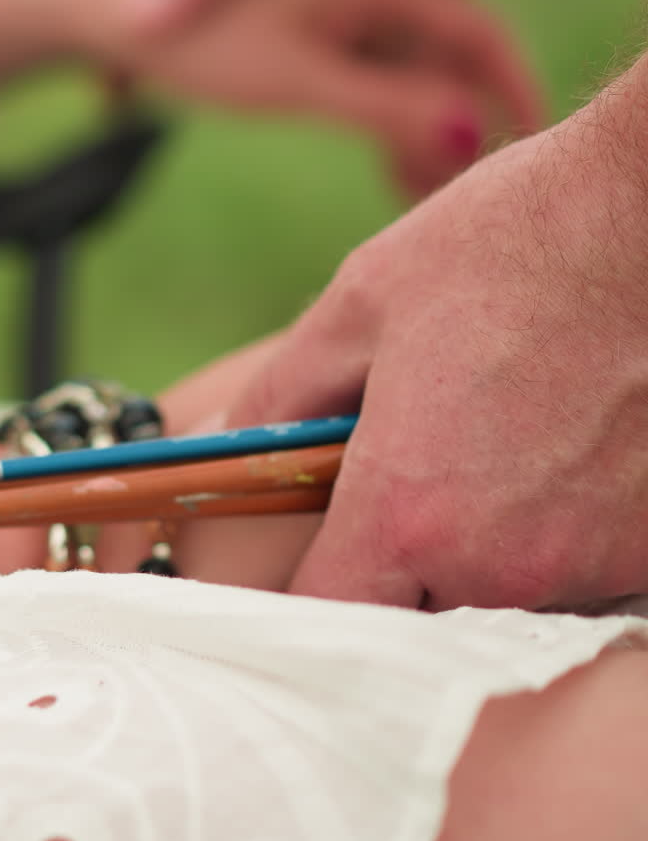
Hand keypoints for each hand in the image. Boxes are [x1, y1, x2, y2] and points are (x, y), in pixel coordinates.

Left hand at [139, 0, 540, 193]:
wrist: (111, 11)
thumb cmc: (201, 40)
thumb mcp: (298, 79)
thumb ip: (386, 106)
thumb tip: (472, 139)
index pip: (475, 29)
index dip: (512, 86)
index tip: (532, 139)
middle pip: (446, 59)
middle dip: (466, 126)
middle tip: (474, 195)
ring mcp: (343, 4)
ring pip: (411, 74)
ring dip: (426, 134)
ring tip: (430, 200)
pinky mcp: (316, 27)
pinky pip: (376, 76)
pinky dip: (391, 122)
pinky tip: (392, 172)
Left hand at [223, 53, 647, 610]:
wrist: (647, 220)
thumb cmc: (508, 247)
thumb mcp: (364, 302)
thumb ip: (287, 391)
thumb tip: (234, 440)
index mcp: (409, 513)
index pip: (329, 619)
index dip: (310, 590)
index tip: (314, 553)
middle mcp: (500, 565)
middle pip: (417, 612)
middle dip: (400, 557)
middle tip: (419, 465)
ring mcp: (586, 563)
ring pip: (503, 589)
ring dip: (487, 538)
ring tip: (499, 439)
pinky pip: (577, 564)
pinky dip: (559, 523)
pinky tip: (561, 443)